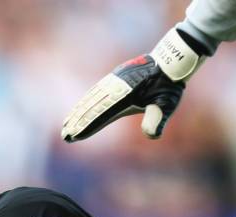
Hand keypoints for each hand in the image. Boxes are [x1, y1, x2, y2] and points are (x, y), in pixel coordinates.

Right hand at [61, 28, 205, 141]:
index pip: (103, 113)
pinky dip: (86, 100)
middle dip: (78, 121)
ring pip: (91, 97)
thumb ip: (157, 119)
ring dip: (78, 111)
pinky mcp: (115, 78)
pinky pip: (96, 90)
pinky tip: (80, 108)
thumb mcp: (167, 103)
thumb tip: (151, 135)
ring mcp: (114, 80)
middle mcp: (116, 86)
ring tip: (67, 125)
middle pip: (92, 105)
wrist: (169, 61)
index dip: (88, 124)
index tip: (75, 135)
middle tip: (65, 136)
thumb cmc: (169, 85)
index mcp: (126, 94)